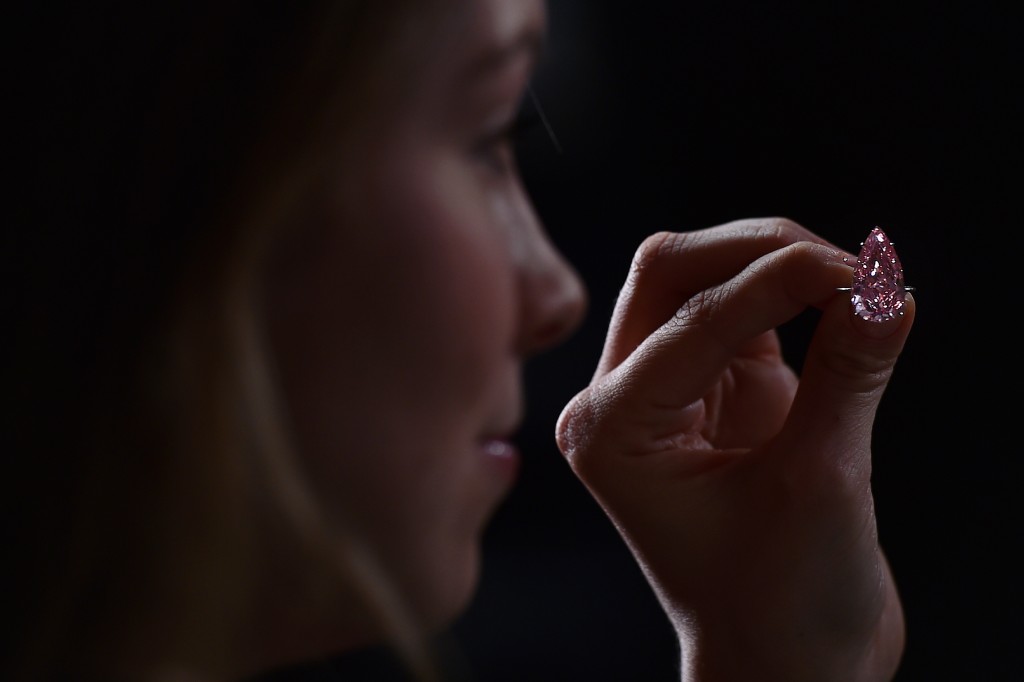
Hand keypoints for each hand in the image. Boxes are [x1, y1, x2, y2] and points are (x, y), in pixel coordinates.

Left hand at [556, 219, 911, 680]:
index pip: (690, 317)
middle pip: (671, 272)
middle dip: (761, 252)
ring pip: (700, 279)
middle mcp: (620, 401)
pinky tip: (843, 303)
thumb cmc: (780, 603)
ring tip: (860, 284)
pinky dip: (791, 296)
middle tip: (856, 269)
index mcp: (613, 428)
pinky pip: (741, 312)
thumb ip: (849, 376)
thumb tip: (890, 288)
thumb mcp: (819, 485)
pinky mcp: (711, 389)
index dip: (781, 282)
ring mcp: (662, 390)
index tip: (865, 274)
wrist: (783, 661)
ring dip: (776, 266)